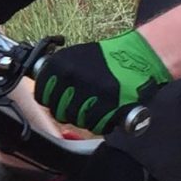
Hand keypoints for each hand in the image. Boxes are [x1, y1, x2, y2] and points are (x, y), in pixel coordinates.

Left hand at [31, 30, 171, 134]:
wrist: (138, 55)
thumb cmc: (106, 58)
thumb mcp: (75, 56)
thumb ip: (58, 71)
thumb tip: (43, 88)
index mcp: (60, 65)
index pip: (42, 95)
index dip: (49, 101)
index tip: (56, 101)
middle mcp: (72, 78)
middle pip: (58, 111)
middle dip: (66, 113)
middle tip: (77, 108)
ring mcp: (90, 93)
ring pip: (76, 120)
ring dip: (83, 119)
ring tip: (92, 110)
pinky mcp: (108, 106)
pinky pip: (95, 125)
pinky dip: (99, 124)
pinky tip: (103, 116)